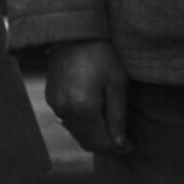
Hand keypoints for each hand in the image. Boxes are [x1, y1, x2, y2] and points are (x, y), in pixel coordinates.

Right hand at [45, 40, 131, 155]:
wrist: (73, 34)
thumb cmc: (101, 54)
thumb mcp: (117, 81)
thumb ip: (118, 115)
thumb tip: (120, 143)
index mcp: (84, 108)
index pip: (101, 142)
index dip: (118, 149)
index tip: (132, 146)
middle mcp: (66, 111)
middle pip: (88, 142)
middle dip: (107, 145)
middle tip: (125, 141)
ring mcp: (56, 106)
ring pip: (77, 134)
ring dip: (95, 136)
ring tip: (113, 129)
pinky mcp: (51, 99)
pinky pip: (69, 121)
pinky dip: (83, 125)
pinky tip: (96, 116)